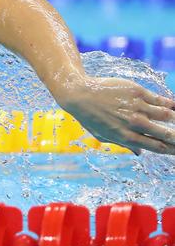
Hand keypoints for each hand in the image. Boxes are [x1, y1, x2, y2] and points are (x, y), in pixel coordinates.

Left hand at [57, 76, 174, 154]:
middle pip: (166, 134)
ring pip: (166, 115)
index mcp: (126, 137)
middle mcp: (134, 123)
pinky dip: (170, 104)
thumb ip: (123, 144)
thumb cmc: (89, 116)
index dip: (172, 150)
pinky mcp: (137, 92)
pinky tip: (174, 106)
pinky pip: (159, 99)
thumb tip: (140, 153)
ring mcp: (136, 107)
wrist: (79, 94)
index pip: (157, 147)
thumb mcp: (102, 136)